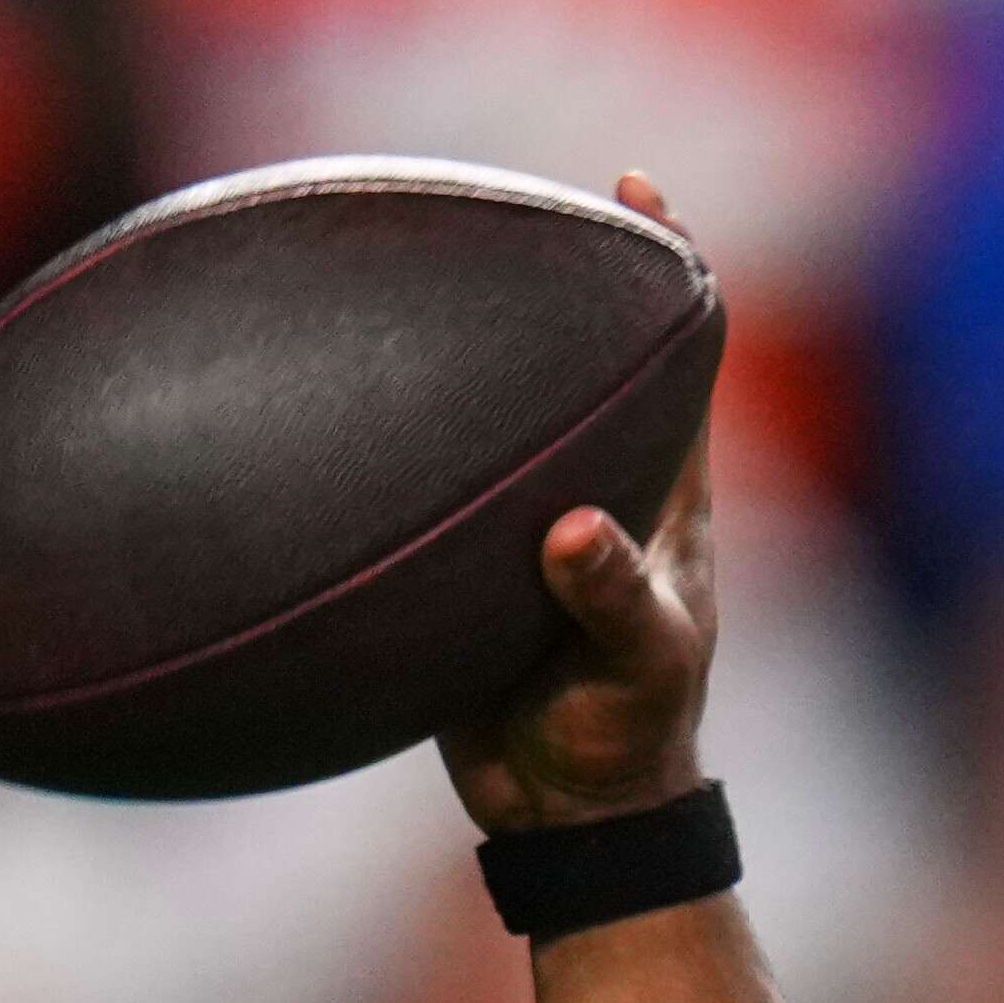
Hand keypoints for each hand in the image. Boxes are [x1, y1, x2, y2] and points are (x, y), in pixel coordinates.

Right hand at [449, 176, 721, 836]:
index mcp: (662, 490)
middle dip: (547, 269)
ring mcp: (527, 512)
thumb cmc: (626, 737)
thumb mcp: (637, 671)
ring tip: (391, 255)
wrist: (564, 816)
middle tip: (488, 191)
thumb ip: (614, 601)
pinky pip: (427, 468)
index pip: (683, 351)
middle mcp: (598, 480)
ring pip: (496, 402)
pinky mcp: (462, 555)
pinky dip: (388, 425)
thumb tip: (572, 530)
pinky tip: (320, 382)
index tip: (635, 187)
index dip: (669, 263)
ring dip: (457, 340)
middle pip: (581, 351)